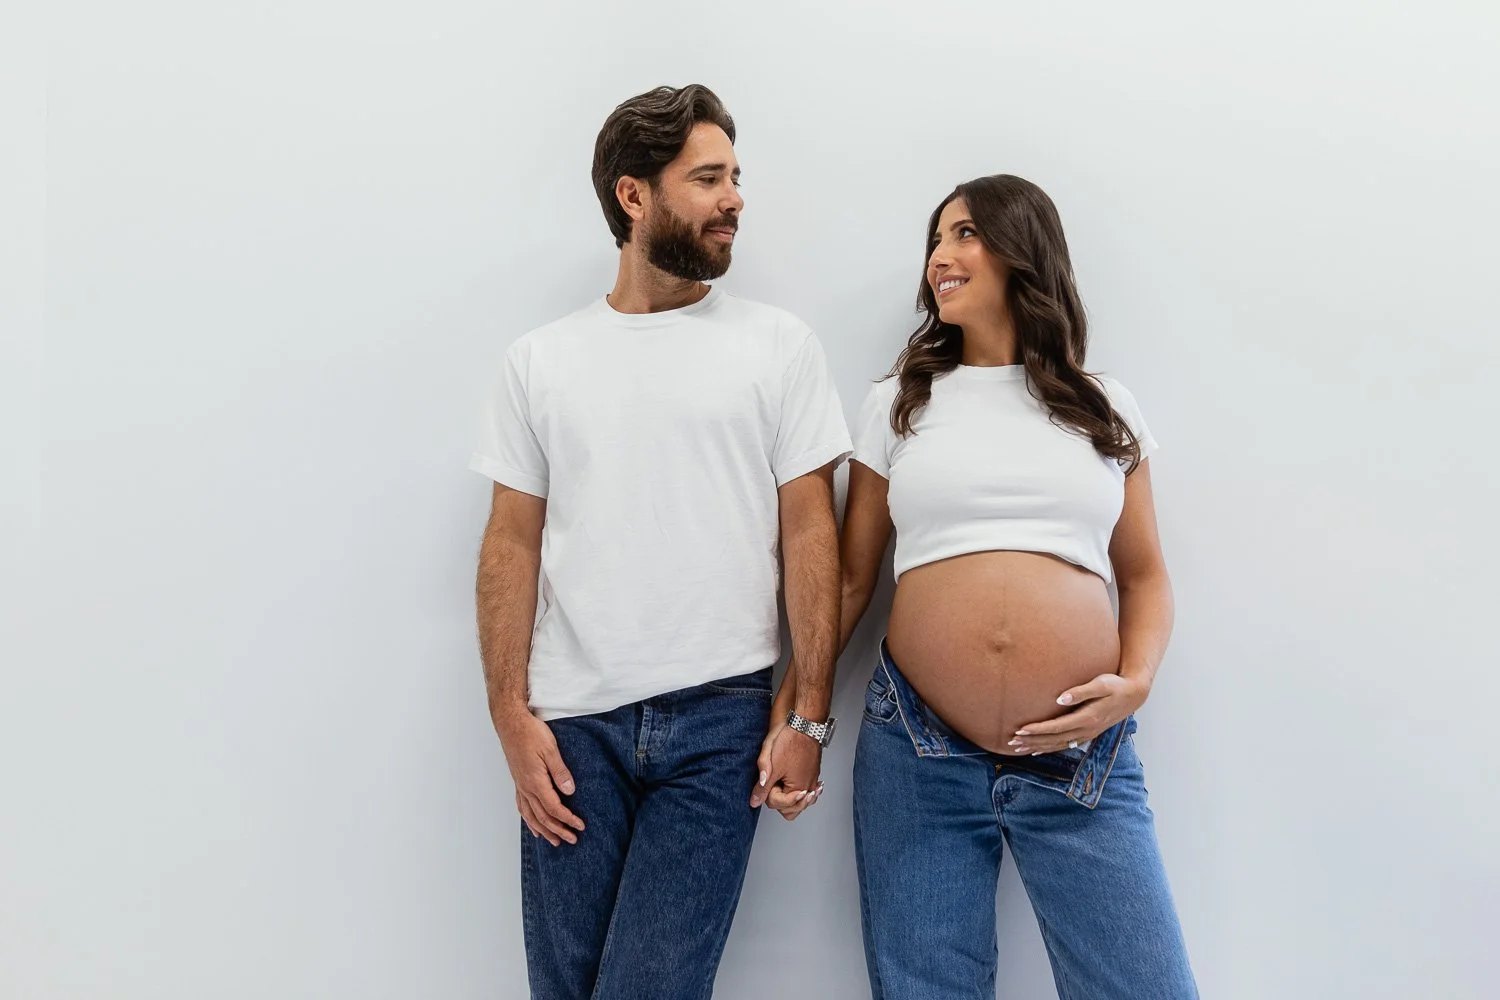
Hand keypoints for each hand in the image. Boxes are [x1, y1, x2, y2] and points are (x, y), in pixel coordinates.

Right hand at [494, 706, 584, 846]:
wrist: (511, 723)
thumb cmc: (531, 733)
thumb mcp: (550, 750)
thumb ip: (560, 772)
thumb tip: (570, 792)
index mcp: (535, 782)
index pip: (554, 808)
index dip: (567, 819)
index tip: (580, 826)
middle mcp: (526, 788)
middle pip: (543, 817)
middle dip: (558, 830)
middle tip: (572, 840)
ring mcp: (520, 785)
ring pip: (531, 815)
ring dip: (544, 830)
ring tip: (554, 841)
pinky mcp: (518, 781)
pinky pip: (522, 807)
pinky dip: (529, 820)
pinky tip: (533, 826)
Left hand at [749, 722, 822, 818]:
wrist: (804, 725)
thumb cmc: (790, 741)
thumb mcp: (771, 765)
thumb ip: (762, 787)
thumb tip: (755, 801)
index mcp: (797, 788)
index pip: (778, 805)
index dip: (769, 793)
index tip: (768, 779)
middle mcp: (808, 788)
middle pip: (791, 810)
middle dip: (780, 801)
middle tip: (774, 785)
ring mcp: (812, 781)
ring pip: (800, 803)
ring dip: (791, 799)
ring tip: (782, 786)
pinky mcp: (813, 774)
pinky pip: (807, 791)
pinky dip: (800, 792)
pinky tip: (793, 784)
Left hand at [1008, 674, 1148, 755]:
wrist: (1133, 695)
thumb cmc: (1115, 685)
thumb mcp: (1100, 684)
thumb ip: (1080, 691)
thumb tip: (1060, 699)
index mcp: (1087, 718)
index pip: (1056, 727)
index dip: (1037, 730)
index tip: (1020, 730)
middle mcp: (1086, 730)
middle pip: (1054, 740)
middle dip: (1032, 741)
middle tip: (1011, 742)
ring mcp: (1087, 734)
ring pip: (1058, 745)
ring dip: (1038, 747)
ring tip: (1018, 748)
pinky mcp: (1087, 734)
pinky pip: (1064, 745)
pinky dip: (1049, 749)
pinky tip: (1037, 751)